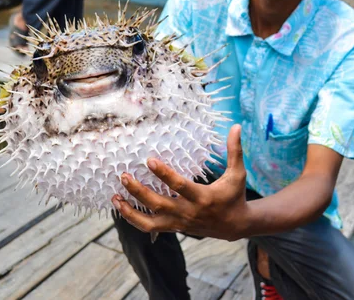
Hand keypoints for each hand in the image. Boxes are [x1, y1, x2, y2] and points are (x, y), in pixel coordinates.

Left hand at [112, 124, 249, 240]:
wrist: (234, 226)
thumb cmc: (235, 196)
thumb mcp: (238, 173)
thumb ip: (235, 150)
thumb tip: (236, 126)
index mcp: (203, 198)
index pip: (180, 186)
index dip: (164, 174)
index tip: (149, 160)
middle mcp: (188, 212)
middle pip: (158, 203)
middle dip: (139, 191)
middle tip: (124, 176)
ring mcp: (179, 222)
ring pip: (149, 221)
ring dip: (130, 211)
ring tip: (115, 197)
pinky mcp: (174, 227)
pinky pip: (150, 227)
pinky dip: (134, 219)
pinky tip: (122, 208)